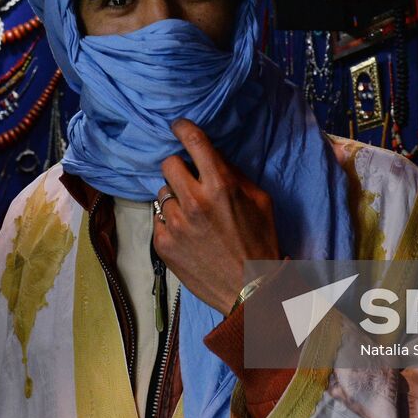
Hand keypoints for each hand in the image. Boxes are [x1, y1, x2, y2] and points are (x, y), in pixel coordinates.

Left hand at [153, 119, 280, 314]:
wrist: (250, 290)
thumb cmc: (260, 243)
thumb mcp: (260, 201)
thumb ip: (234, 174)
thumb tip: (213, 156)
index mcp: (220, 186)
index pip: (193, 141)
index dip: (183, 128)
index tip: (178, 126)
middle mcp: (194, 201)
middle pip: (168, 163)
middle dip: (179, 167)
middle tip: (190, 179)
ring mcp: (175, 224)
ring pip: (162, 192)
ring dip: (175, 197)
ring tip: (193, 214)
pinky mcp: (163, 244)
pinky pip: (158, 218)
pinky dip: (170, 221)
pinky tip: (188, 233)